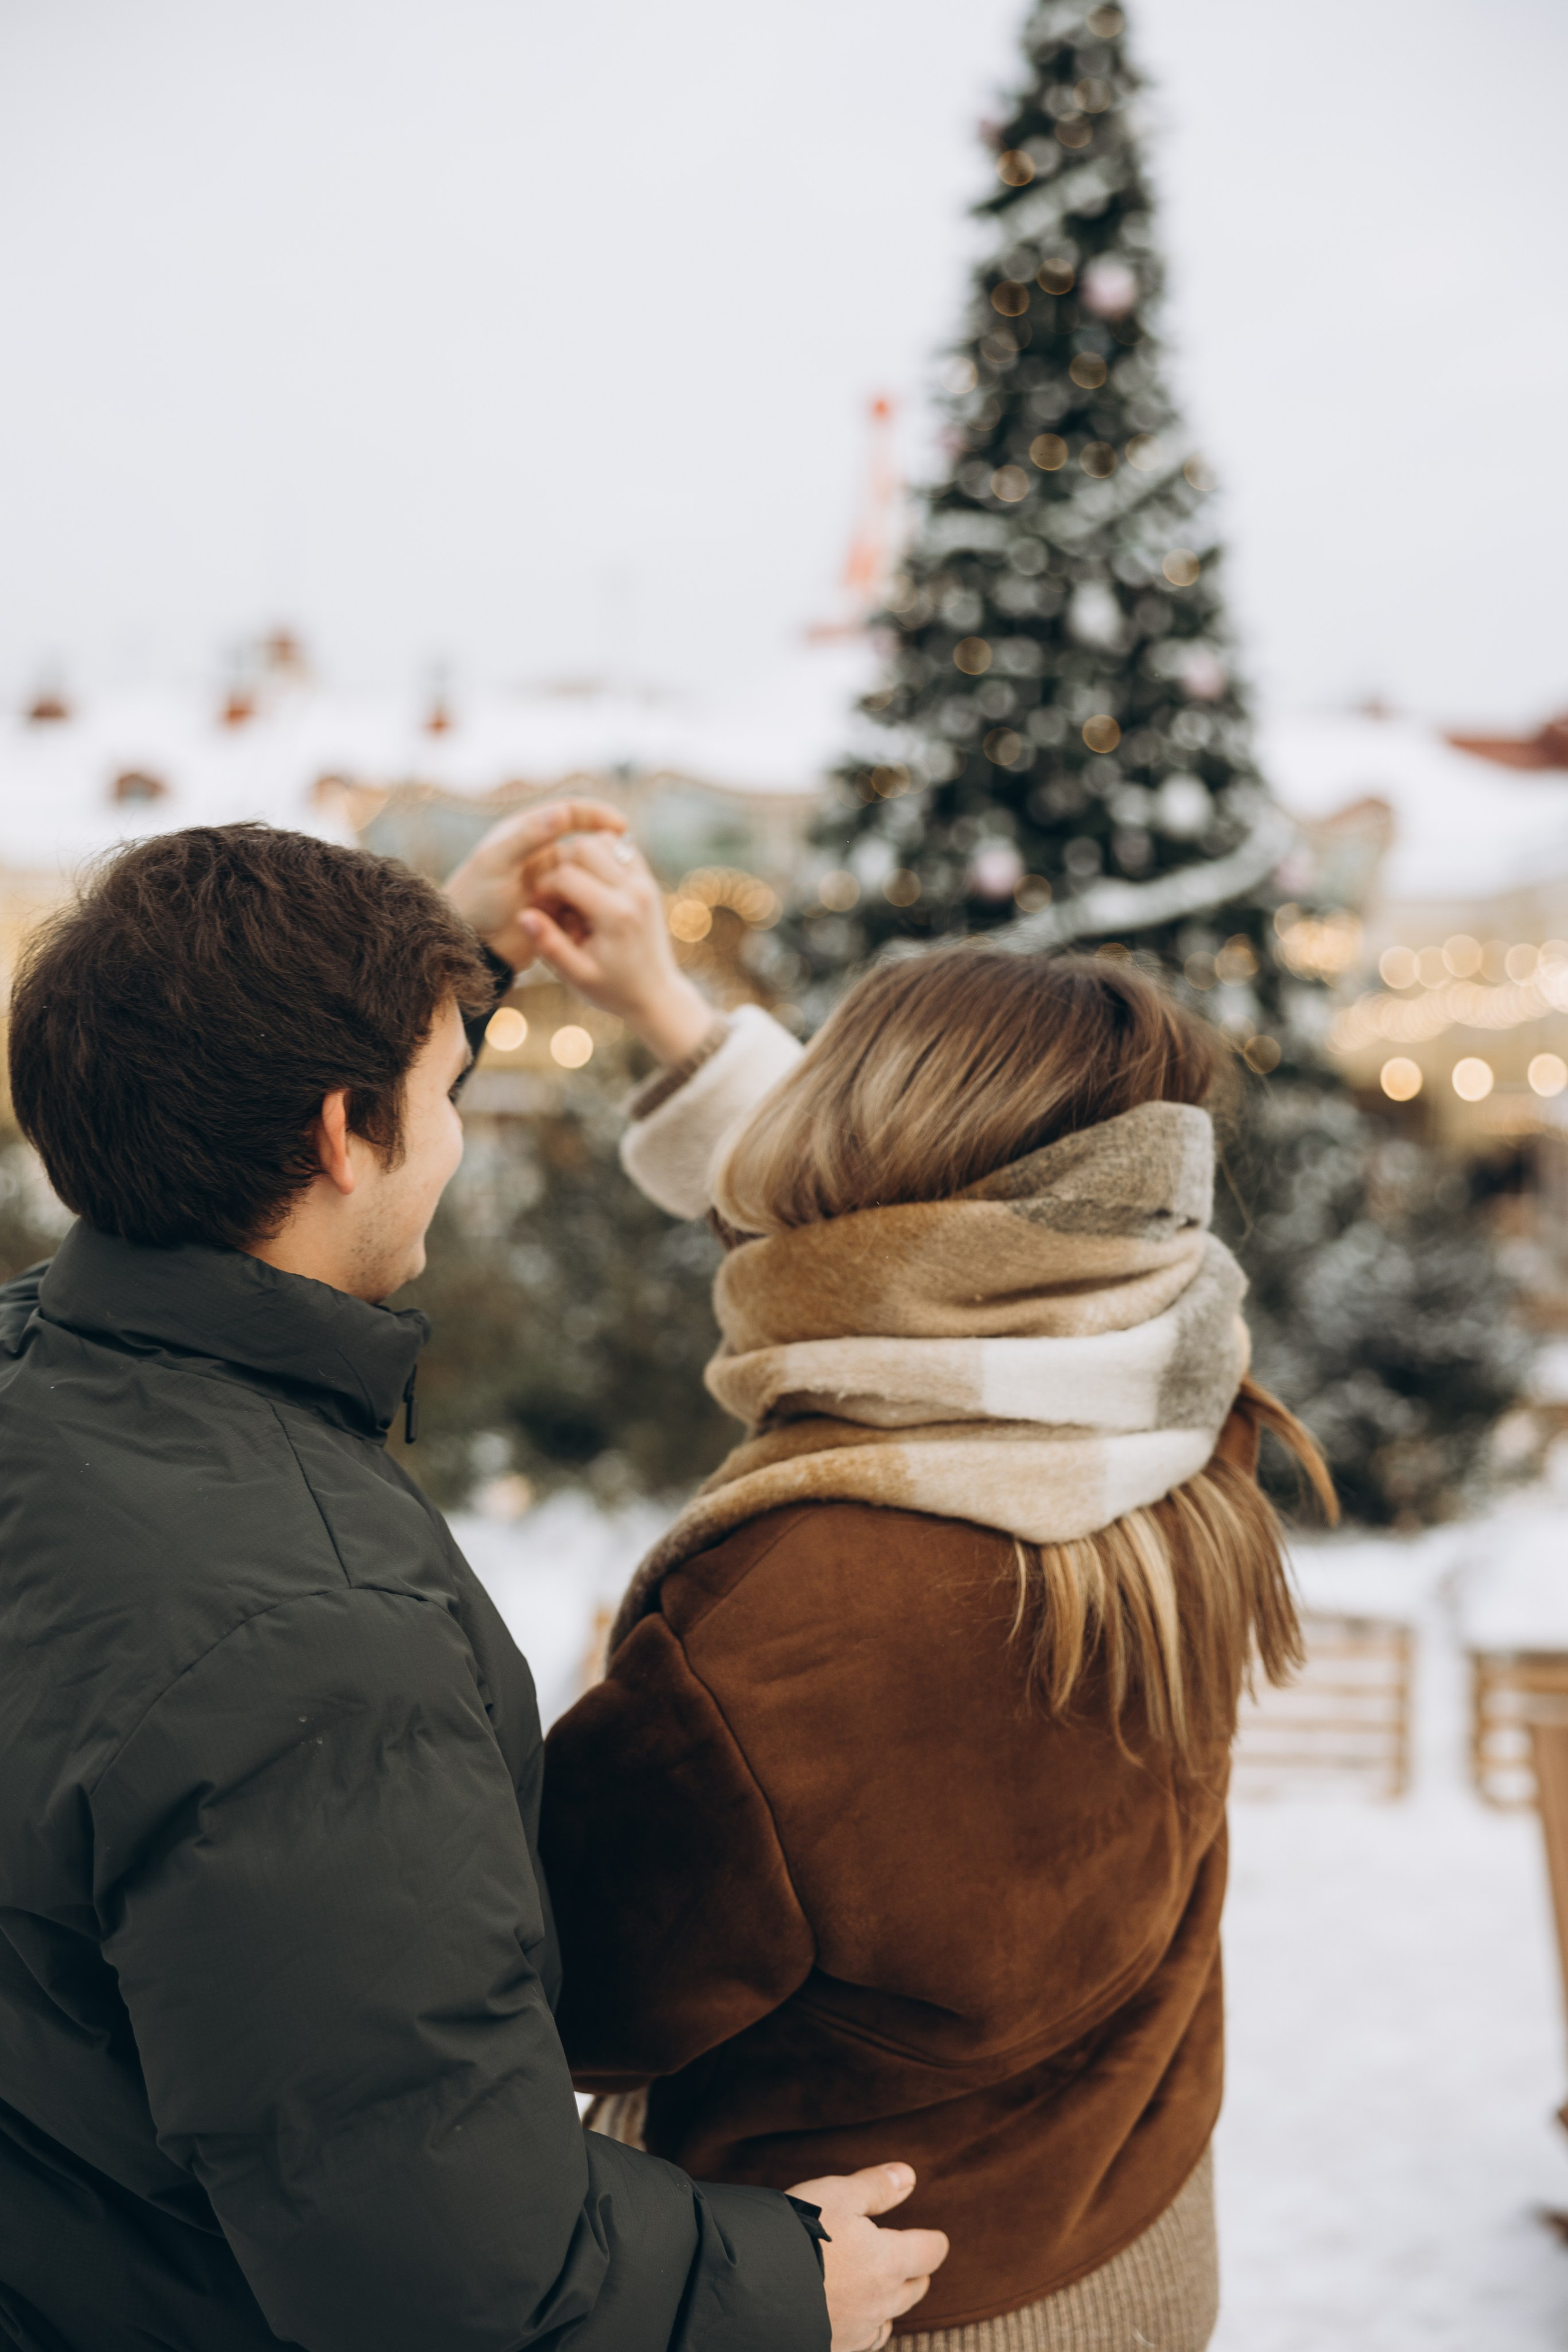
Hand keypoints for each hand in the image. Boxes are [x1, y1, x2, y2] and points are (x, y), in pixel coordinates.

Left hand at [444, 800, 628, 971]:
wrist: (467, 945)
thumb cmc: (473, 900)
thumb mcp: (496, 863)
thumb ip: (528, 837)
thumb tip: (563, 814)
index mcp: (526, 833)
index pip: (570, 814)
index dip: (598, 816)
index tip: (621, 826)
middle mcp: (540, 855)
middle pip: (583, 848)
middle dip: (601, 859)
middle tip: (620, 871)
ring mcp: (549, 884)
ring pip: (586, 879)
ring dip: (595, 889)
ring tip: (600, 901)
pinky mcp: (554, 910)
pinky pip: (582, 904)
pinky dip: (589, 909)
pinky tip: (594, 919)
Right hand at [516, 832, 714, 1064]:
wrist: (655, 993)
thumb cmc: (611, 989)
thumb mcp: (576, 976)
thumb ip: (549, 945)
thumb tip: (522, 915)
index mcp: (615, 915)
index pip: (566, 876)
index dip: (543, 887)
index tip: (540, 908)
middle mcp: (634, 891)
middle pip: (584, 847)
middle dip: (560, 866)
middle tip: (556, 896)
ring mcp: (645, 882)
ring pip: (602, 840)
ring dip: (580, 858)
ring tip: (573, 890)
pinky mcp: (648, 880)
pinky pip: (620, 847)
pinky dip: (600, 855)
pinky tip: (588, 882)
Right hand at [787, 2163, 947, 2351]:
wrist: (753, 2289)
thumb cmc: (798, 2234)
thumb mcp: (837, 2194)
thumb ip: (875, 2188)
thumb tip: (908, 2176)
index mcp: (889, 2261)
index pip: (929, 2253)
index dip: (934, 2242)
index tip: (936, 2239)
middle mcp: (880, 2302)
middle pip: (913, 2290)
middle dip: (916, 2274)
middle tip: (914, 2264)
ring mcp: (857, 2331)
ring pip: (887, 2321)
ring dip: (890, 2306)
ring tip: (883, 2293)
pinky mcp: (834, 2348)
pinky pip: (861, 2342)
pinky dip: (864, 2329)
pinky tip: (854, 2320)